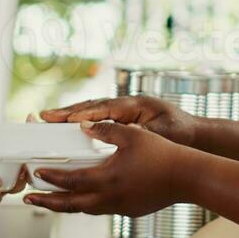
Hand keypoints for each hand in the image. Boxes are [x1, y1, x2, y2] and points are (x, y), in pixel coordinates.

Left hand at [23, 121, 188, 217]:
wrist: (187, 177)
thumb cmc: (161, 154)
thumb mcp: (131, 134)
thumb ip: (104, 129)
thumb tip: (82, 124)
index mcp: (106, 178)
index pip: (69, 180)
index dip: (51, 177)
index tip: (36, 174)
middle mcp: (108, 198)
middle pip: (69, 205)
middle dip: (47, 203)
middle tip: (30, 200)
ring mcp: (118, 207)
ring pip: (85, 210)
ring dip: (66, 205)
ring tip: (53, 200)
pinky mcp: (128, 211)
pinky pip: (101, 209)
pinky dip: (87, 205)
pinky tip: (86, 197)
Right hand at [40, 95, 199, 146]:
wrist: (194, 133)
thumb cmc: (181, 133)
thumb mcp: (163, 133)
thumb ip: (144, 131)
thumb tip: (129, 131)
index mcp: (135, 105)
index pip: (105, 108)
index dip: (85, 114)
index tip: (66, 119)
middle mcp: (127, 104)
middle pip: (93, 105)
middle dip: (68, 110)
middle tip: (45, 116)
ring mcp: (124, 110)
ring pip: (93, 109)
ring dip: (71, 113)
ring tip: (49, 119)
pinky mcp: (124, 118)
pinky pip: (98, 117)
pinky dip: (82, 119)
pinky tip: (68, 126)